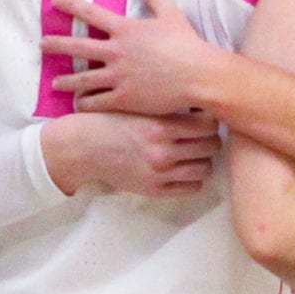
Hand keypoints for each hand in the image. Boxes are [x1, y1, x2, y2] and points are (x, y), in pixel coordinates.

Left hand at [41, 0, 217, 115]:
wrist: (199, 76)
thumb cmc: (187, 44)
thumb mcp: (170, 13)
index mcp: (125, 30)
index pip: (91, 14)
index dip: (71, 6)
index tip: (54, 1)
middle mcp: (116, 52)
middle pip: (78, 47)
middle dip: (56, 45)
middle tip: (42, 45)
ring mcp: (118, 77)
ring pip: (83, 79)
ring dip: (67, 80)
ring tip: (55, 83)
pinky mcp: (125, 99)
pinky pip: (97, 102)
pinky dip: (85, 102)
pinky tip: (78, 104)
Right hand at [41, 109, 221, 197]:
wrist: (83, 147)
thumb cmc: (111, 121)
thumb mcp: (139, 106)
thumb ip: (167, 106)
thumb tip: (201, 103)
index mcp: (161, 126)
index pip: (209, 125)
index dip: (211, 120)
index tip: (206, 119)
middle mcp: (163, 151)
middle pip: (211, 146)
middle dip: (210, 139)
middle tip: (204, 136)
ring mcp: (160, 173)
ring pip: (205, 169)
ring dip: (204, 160)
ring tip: (196, 154)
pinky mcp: (154, 190)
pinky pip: (191, 188)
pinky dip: (193, 179)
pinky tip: (185, 169)